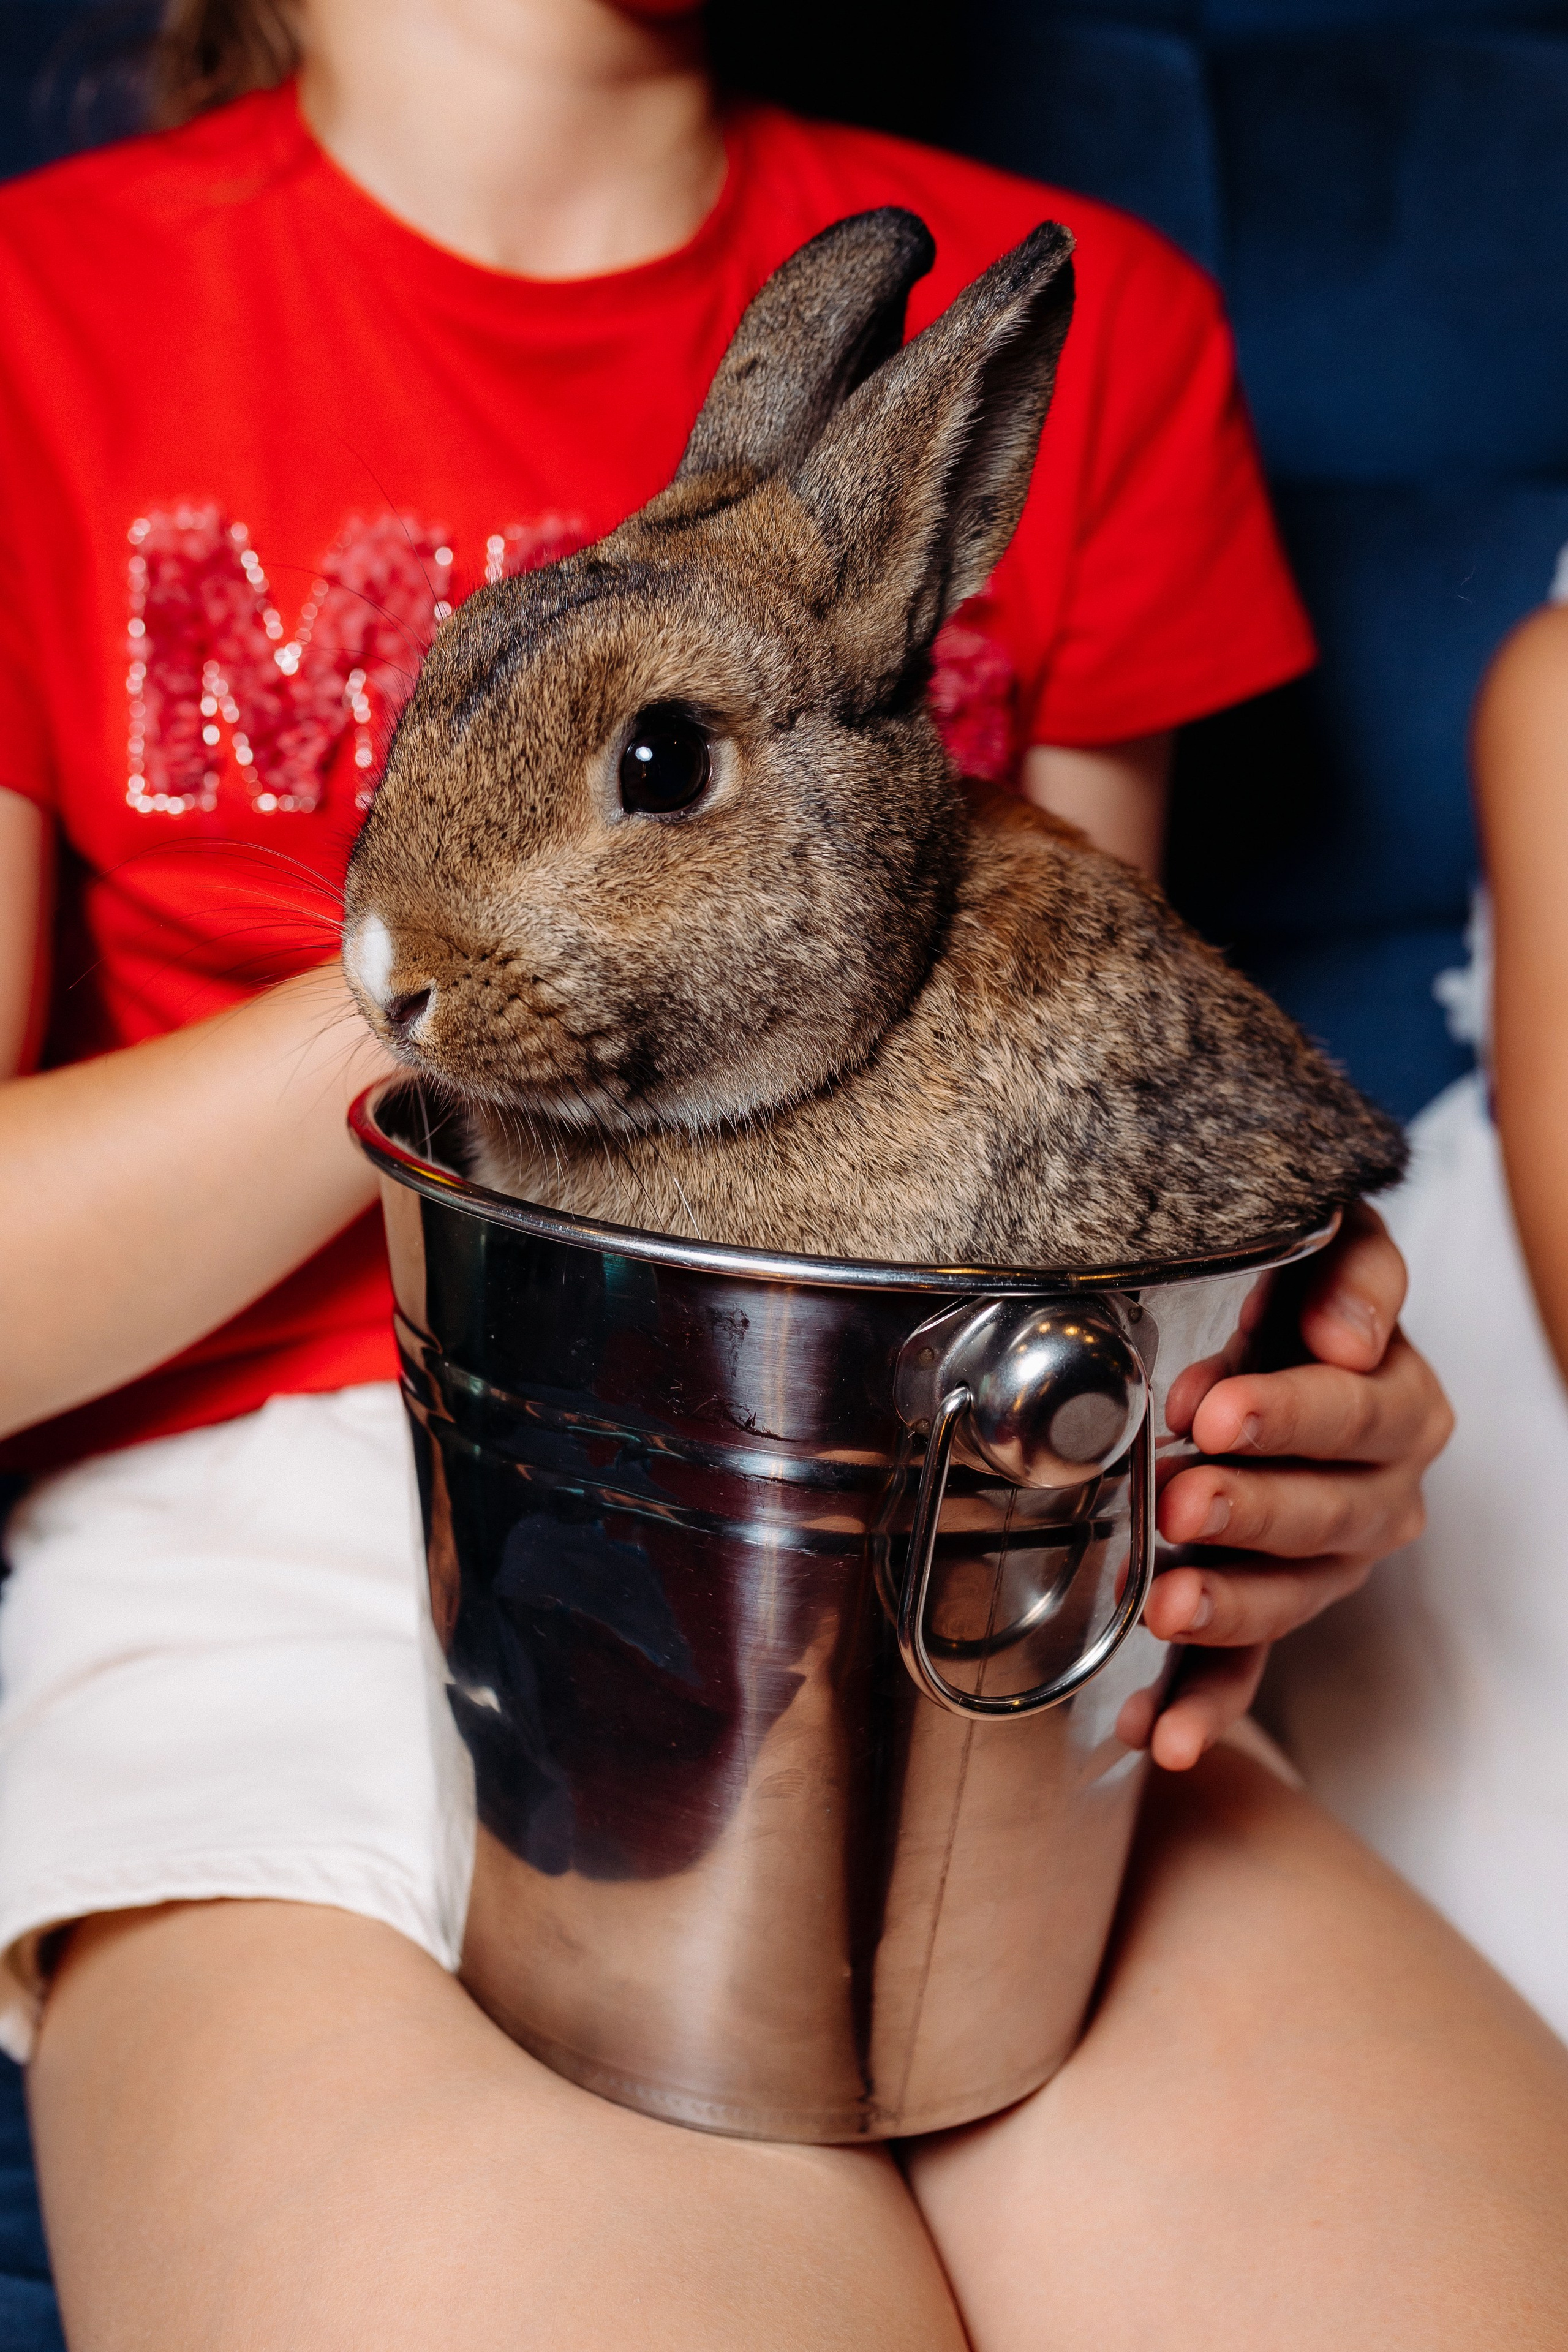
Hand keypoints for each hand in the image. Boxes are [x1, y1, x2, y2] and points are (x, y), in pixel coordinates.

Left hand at [1117, 1202, 1453, 1770]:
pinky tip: (1152, 1736)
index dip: (1285, 1412)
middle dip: (1250, 1510)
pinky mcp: (1266, 1611)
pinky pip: (1244, 1670)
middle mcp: (1377, 1495)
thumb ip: (1352, 1269)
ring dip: (1227, 1608)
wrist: (1257, 1335)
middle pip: (1325, 1513)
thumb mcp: (1326, 1242)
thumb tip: (1356, 1338)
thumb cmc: (1289, 1287)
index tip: (1209, 1409)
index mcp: (1398, 1405)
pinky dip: (1200, 1705)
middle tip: (1180, 1502)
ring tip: (1166, 1606)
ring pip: (1287, 1596)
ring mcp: (1323, 1564)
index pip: (1354, 1412)